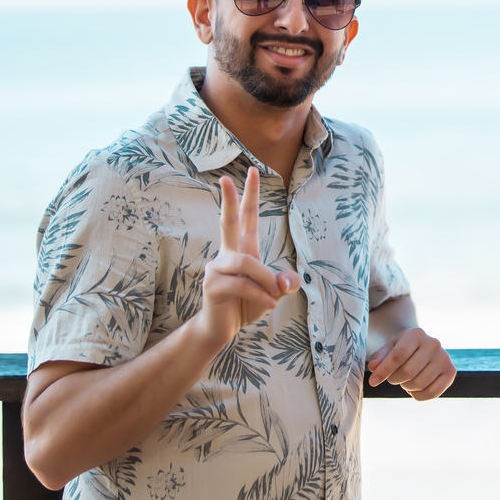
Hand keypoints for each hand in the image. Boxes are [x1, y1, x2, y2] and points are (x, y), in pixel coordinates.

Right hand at [196, 166, 300, 347]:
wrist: (223, 329)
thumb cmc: (248, 305)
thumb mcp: (274, 292)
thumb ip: (286, 283)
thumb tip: (283, 281)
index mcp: (243, 249)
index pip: (247, 217)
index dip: (250, 195)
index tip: (252, 171)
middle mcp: (228, 254)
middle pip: (228, 222)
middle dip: (229, 200)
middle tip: (226, 178)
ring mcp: (217, 268)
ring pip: (246, 263)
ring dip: (265, 280)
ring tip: (274, 295)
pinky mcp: (213, 286)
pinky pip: (243, 286)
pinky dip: (261, 296)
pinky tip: (269, 305)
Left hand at [367, 327, 456, 400]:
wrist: (422, 347)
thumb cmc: (402, 349)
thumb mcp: (389, 348)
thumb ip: (379, 357)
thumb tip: (373, 367)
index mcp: (416, 334)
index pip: (398, 355)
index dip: (384, 370)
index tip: (372, 381)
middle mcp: (433, 343)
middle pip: (408, 372)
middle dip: (394, 380)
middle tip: (392, 378)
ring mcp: (444, 358)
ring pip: (419, 384)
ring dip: (406, 387)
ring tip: (405, 380)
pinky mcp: (451, 371)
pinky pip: (432, 393)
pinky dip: (418, 396)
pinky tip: (414, 388)